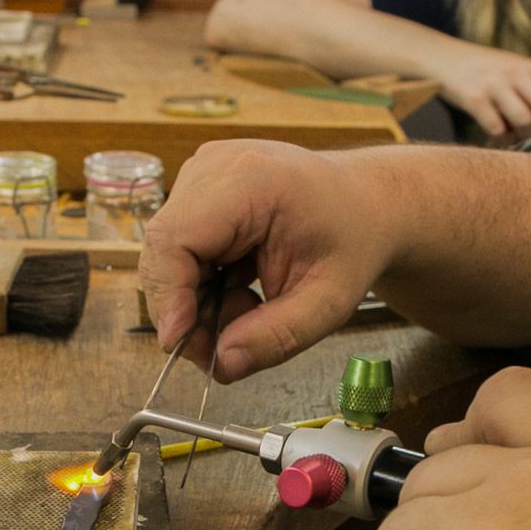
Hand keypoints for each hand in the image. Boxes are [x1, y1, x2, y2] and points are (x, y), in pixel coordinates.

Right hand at [140, 140, 391, 379]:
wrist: (366, 204)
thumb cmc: (352, 240)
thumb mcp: (328, 302)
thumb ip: (277, 337)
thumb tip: (223, 365)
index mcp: (252, 180)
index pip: (175, 238)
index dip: (168, 295)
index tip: (181, 344)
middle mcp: (217, 165)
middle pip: (164, 247)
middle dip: (184, 308)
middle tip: (221, 349)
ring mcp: (204, 171)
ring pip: (167, 252)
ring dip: (196, 297)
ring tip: (249, 306)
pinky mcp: (200, 186)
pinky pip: (179, 246)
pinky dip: (201, 281)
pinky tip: (241, 285)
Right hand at [434, 47, 530, 143]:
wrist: (442, 58)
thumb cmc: (484, 69)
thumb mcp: (513, 67)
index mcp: (527, 64)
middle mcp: (513, 73)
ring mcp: (493, 86)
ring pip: (524, 120)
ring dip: (525, 135)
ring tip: (519, 135)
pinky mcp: (474, 99)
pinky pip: (497, 128)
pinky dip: (501, 138)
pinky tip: (499, 135)